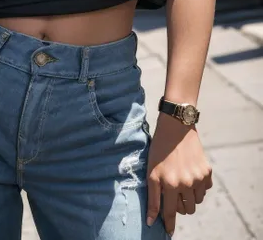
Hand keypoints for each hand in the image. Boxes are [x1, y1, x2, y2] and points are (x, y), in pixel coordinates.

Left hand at [146, 113, 212, 235]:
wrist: (176, 128)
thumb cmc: (159, 150)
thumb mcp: (151, 173)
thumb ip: (153, 198)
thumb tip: (150, 221)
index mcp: (171, 184)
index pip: (171, 212)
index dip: (170, 224)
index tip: (169, 232)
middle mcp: (187, 183)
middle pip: (188, 209)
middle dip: (180, 206)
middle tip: (174, 192)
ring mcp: (199, 178)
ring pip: (197, 201)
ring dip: (190, 197)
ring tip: (182, 182)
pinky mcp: (207, 171)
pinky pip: (205, 189)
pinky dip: (199, 187)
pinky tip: (191, 174)